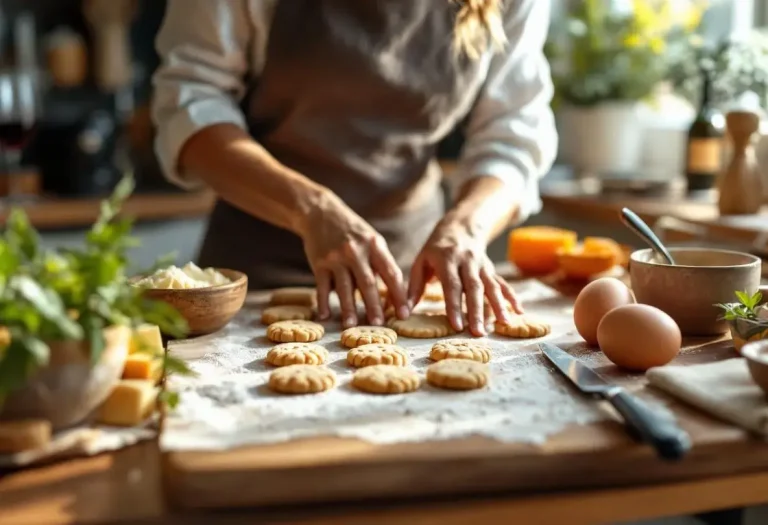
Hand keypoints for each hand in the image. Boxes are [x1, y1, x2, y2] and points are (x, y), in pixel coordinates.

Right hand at [301, 190, 408, 327]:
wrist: (321, 213)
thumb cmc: (352, 232)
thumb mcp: (372, 240)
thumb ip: (381, 264)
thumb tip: (393, 295)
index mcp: (375, 246)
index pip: (391, 273)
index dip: (399, 295)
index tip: (404, 314)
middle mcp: (356, 251)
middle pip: (368, 283)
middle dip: (374, 306)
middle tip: (379, 324)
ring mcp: (336, 257)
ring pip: (344, 287)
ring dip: (348, 308)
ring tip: (351, 325)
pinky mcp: (319, 263)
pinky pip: (322, 286)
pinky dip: (323, 302)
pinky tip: (324, 316)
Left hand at [408, 216, 521, 336]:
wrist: (460, 227)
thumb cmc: (434, 250)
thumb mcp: (420, 263)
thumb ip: (413, 288)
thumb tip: (404, 313)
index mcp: (446, 258)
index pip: (451, 285)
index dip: (455, 306)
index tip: (457, 325)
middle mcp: (466, 261)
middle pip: (473, 287)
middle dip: (477, 311)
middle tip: (478, 333)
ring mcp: (481, 265)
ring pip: (491, 285)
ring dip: (498, 306)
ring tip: (504, 324)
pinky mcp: (490, 269)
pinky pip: (502, 283)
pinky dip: (512, 297)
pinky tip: (519, 311)